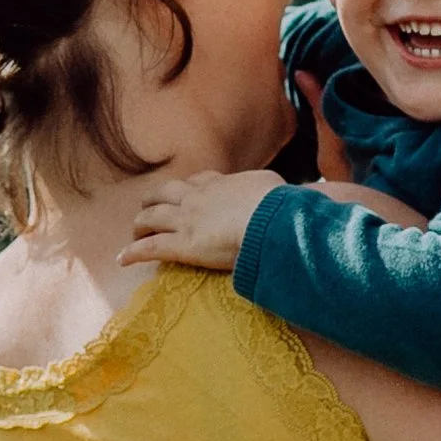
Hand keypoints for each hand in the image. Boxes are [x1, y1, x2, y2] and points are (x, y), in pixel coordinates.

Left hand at [120, 169, 283, 272]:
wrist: (265, 220)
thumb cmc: (277, 205)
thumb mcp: (283, 190)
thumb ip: (288, 190)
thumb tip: (318, 190)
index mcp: (221, 184)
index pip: (198, 182)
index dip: (187, 188)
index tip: (184, 192)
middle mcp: (197, 197)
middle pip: (166, 193)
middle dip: (154, 200)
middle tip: (148, 208)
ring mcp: (185, 220)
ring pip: (152, 217)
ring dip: (140, 223)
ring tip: (135, 230)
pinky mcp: (179, 245)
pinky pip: (149, 248)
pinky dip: (132, 253)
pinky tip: (121, 259)